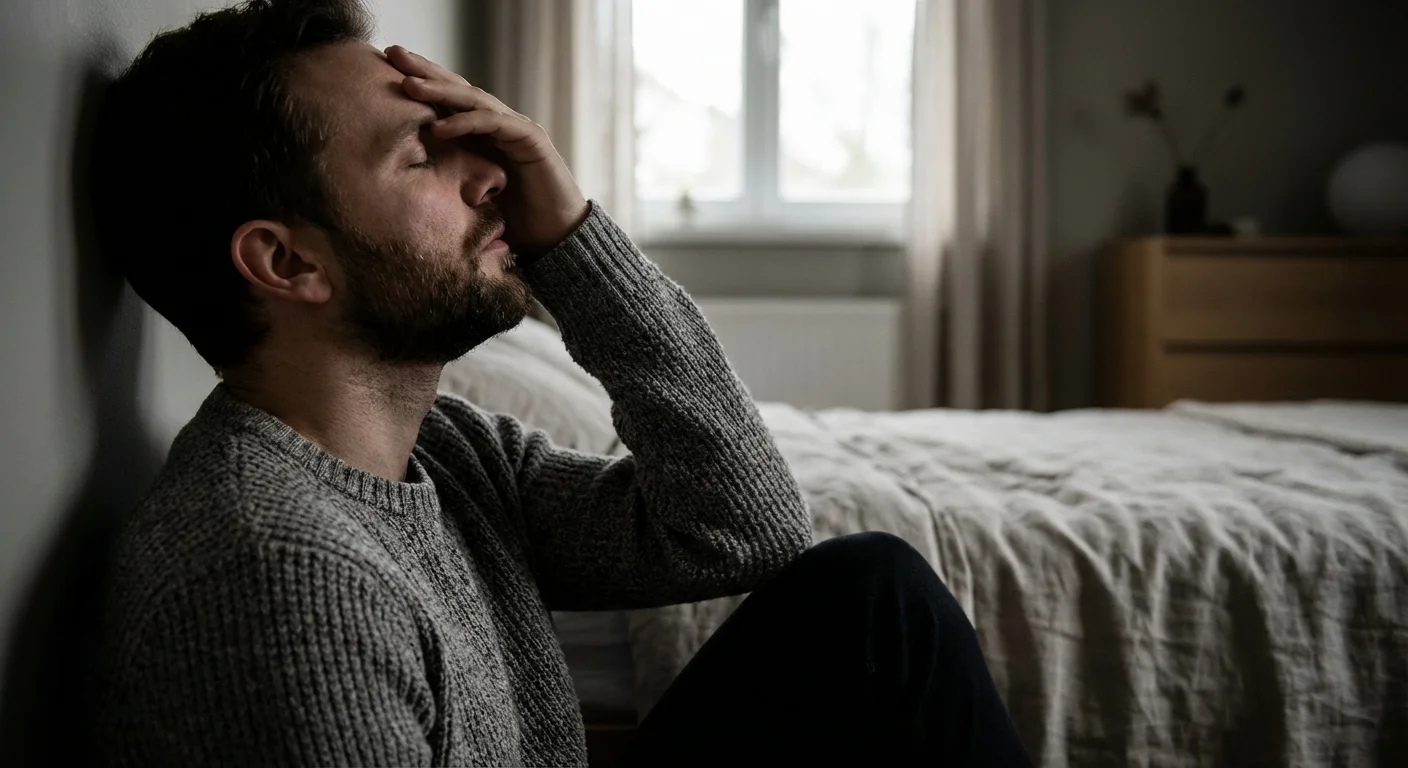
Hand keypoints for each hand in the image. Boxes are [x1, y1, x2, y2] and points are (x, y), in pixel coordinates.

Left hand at [385, 45, 588, 257]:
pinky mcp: (531, 139)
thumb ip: (447, 179)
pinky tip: (440, 126)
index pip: (448, 100)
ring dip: (440, 92)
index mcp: (483, 134)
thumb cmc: (515, 220)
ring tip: (409, 86)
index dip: (420, 83)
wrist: (556, 237)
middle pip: (458, 90)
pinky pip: (495, 123)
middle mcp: (499, 124)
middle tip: (393, 54)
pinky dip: (467, 123)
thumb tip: (404, 179)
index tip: (385, 70)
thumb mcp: (470, 195)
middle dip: (425, 72)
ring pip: (474, 100)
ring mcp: (516, 128)